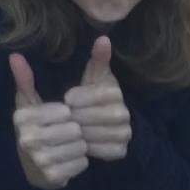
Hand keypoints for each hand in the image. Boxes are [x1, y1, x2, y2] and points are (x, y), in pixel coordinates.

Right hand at [9, 53, 88, 189]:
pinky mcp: (52, 176)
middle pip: (74, 129)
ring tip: (68, 145)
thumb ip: (25, 79)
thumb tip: (14, 55)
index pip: (65, 111)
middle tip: (67, 133)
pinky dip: (80, 161)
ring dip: (79, 146)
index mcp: (22, 118)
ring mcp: (40, 160)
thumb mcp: (28, 103)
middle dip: (76, 130)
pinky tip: (69, 159)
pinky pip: (81, 162)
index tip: (61, 118)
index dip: (68, 114)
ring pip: (80, 146)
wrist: (31, 167)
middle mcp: (28, 139)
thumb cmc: (34, 127)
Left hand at [62, 35, 131, 161]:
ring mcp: (125, 133)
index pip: (98, 94)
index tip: (66, 99)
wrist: (95, 123)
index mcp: (115, 92)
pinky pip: (102, 151)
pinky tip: (79, 142)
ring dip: (80, 132)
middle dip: (76, 116)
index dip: (80, 97)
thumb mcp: (90, 75)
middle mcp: (124, 113)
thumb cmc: (88, 94)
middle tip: (64, 117)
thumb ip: (96, 58)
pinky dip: (88, 147)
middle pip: (95, 116)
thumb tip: (103, 38)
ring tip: (69, 128)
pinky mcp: (120, 151)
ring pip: (97, 134)